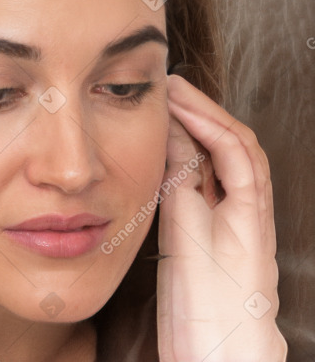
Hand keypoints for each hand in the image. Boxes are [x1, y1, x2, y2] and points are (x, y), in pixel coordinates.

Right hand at [156, 75, 287, 361]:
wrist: (218, 359)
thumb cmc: (211, 309)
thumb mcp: (190, 237)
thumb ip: (182, 183)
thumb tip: (172, 137)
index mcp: (251, 210)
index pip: (232, 144)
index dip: (202, 113)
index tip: (173, 91)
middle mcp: (249, 211)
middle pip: (235, 146)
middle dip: (206, 112)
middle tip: (174, 89)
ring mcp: (235, 222)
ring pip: (225, 163)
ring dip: (203, 131)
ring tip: (175, 111)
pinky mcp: (215, 234)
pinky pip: (211, 183)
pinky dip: (194, 158)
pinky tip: (177, 154)